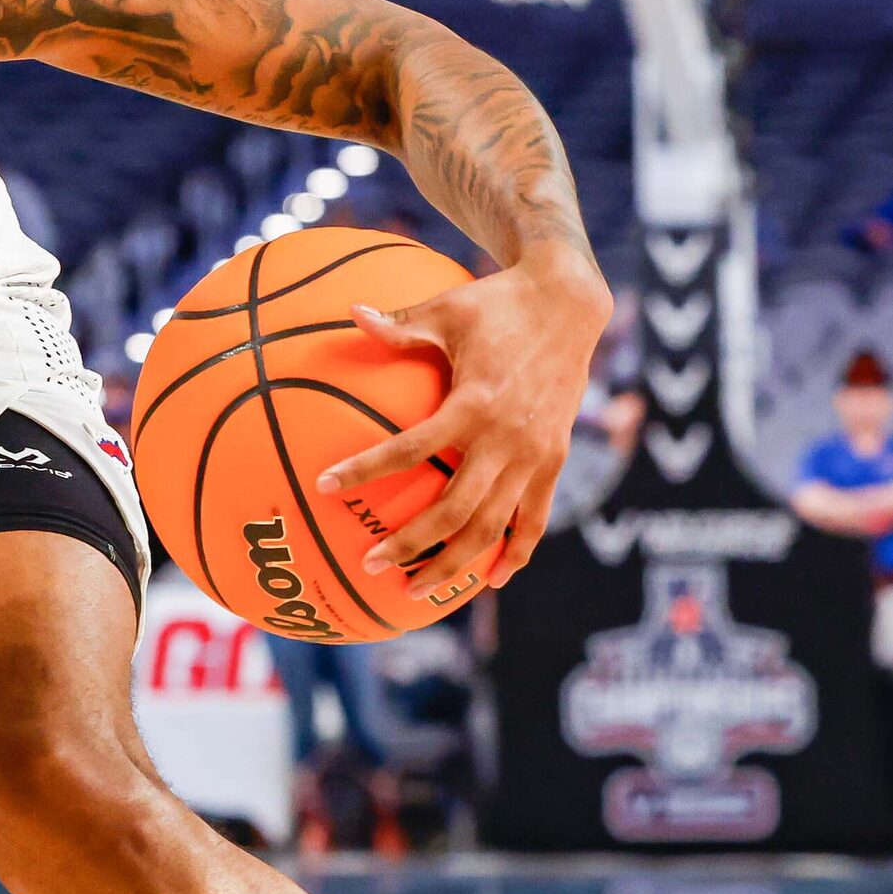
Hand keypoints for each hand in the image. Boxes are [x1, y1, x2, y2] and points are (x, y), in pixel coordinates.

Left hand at [320, 251, 611, 598]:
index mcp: (474, 402)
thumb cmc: (497, 303)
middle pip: (455, 509)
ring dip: (456, 563)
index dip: (366, 469)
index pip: (410, 448)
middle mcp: (507, 437)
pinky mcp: (555, 461)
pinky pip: (534, 520)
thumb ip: (399, 323)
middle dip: (412, 543)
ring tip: (417, 591)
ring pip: (493, 526)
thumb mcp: (445, 308)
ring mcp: (535, 455)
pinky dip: (513, 554)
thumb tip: (350, 312)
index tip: (324, 486)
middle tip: (369, 564)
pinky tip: (490, 582)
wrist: (569, 305)